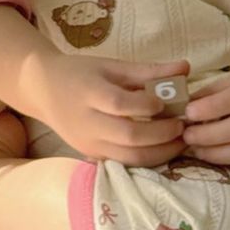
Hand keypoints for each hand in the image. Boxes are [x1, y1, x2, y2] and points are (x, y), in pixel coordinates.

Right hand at [28, 51, 191, 166]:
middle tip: (182, 126)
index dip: (147, 106)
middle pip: (128, 137)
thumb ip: (148, 70)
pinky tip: (163, 149)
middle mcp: (87, 123)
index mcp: (88, 93)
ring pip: (130, 158)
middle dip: (162, 135)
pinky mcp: (92, 157)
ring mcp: (88, 145)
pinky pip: (124, 164)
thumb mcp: (110, 65)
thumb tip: (185, 68)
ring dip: (160, 153)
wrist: (43, 90)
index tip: (166, 102)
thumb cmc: (80, 73)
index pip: (120, 104)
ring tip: (180, 141)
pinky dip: (147, 160)